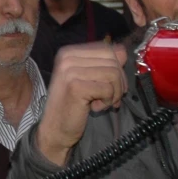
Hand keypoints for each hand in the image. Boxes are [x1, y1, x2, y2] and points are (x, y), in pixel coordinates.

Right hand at [35, 42, 127, 165]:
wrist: (54, 130)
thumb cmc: (72, 105)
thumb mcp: (87, 78)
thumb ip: (103, 63)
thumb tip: (123, 52)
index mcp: (68, 52)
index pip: (107, 48)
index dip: (116, 68)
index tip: (111, 86)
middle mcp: (67, 57)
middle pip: (113, 60)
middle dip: (118, 82)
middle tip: (109, 98)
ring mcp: (70, 71)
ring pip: (113, 74)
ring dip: (114, 93)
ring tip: (102, 103)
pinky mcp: (76, 87)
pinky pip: (108, 89)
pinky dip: (107, 101)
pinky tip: (94, 108)